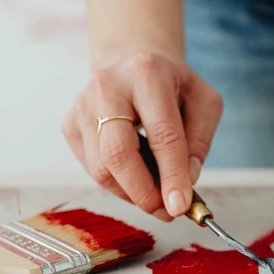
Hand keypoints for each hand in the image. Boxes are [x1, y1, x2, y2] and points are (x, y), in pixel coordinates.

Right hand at [62, 53, 222, 221]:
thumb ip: (200, 142)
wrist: (131, 61)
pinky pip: (92, 170)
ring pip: (101, 169)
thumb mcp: (203, 103)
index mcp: (147, 74)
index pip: (162, 135)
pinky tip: (136, 174)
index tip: (180, 207)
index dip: (172, 176)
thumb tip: (186, 181)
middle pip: (118, 154)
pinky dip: (117, 184)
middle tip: (166, 212)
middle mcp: (107, 86)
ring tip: (156, 192)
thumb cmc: (172, 86)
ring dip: (132, 194)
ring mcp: (82, 106)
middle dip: (144, 193)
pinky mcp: (69, 124)